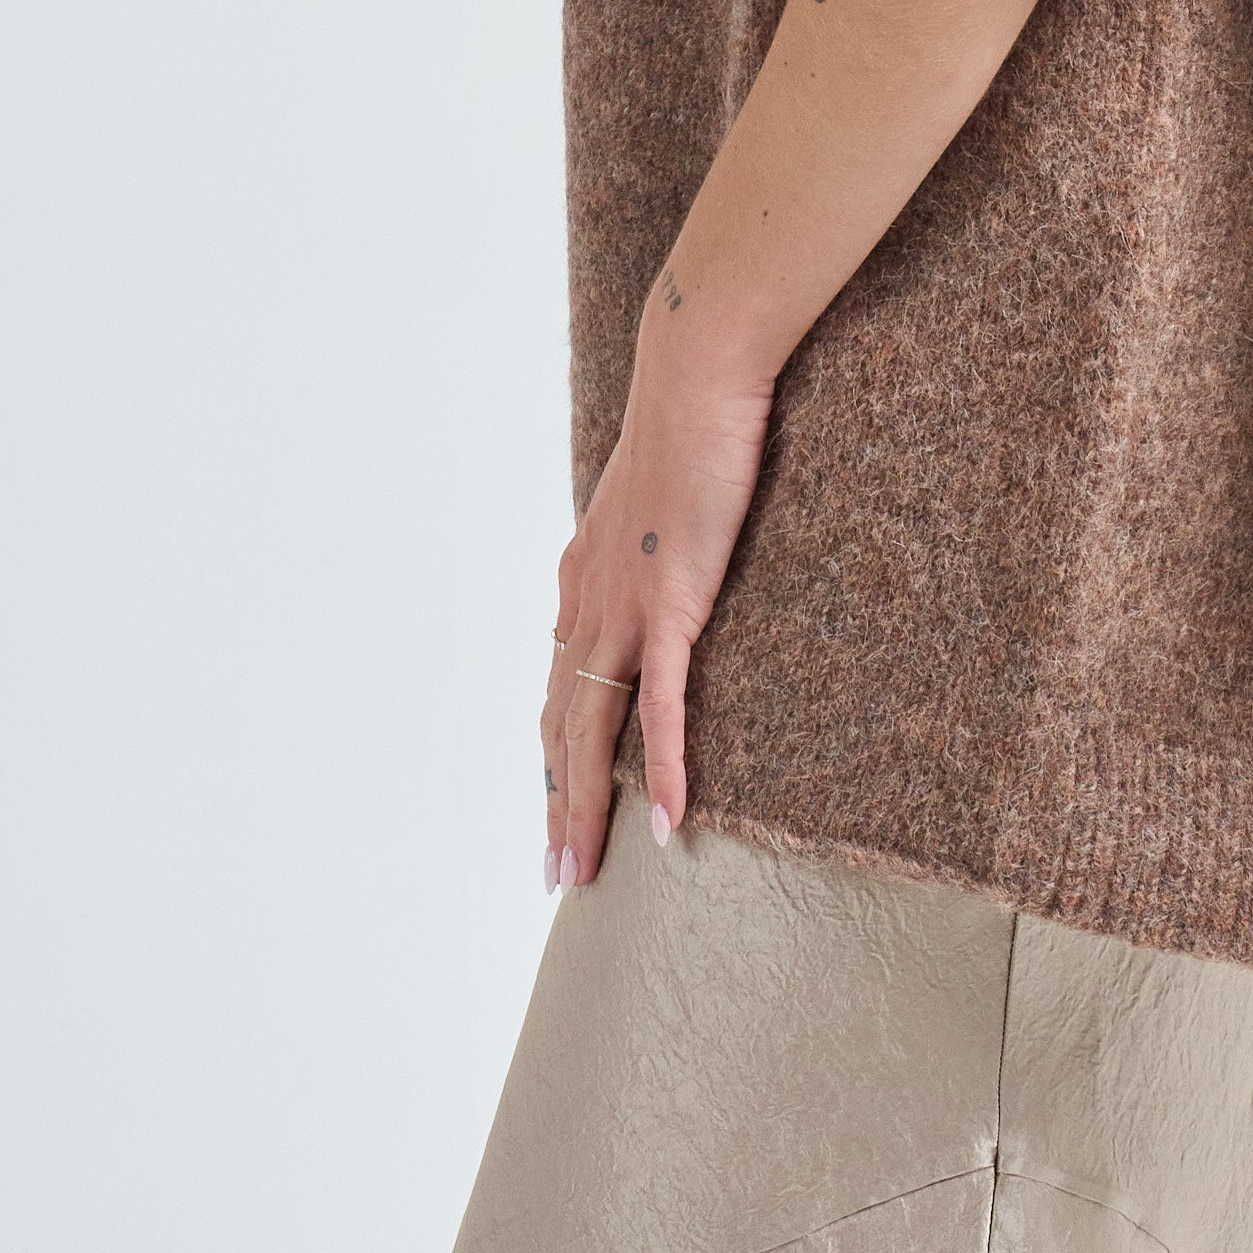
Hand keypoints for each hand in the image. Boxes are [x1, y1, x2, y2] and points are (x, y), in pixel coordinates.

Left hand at [543, 317, 770, 890]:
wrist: (697, 376)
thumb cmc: (688, 424)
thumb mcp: (653, 499)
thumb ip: (646, 544)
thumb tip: (659, 563)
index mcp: (582, 576)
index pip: (558, 685)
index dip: (555, 755)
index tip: (555, 810)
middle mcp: (587, 598)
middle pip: (560, 724)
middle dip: (555, 805)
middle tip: (557, 875)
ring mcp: (624, 603)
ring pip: (592, 729)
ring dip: (585, 809)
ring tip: (585, 874)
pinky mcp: (671, 602)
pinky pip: (660, 704)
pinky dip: (658, 767)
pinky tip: (665, 821)